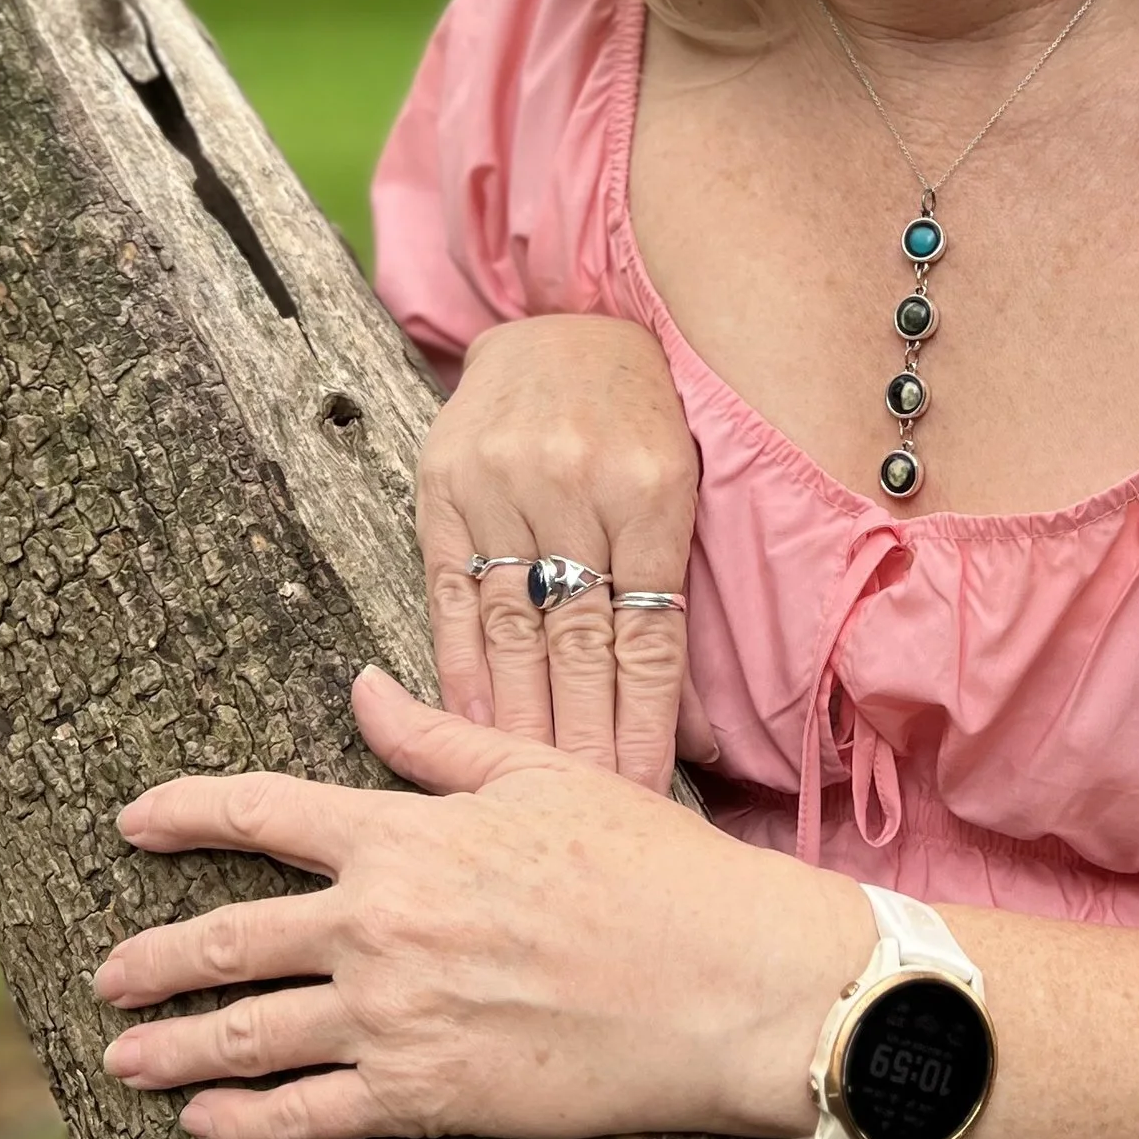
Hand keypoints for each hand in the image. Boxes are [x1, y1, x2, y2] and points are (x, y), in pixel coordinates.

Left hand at [92, 669, 860, 1138]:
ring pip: (246, 1037)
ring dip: (172, 1052)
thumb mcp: (542, 777)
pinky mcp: (425, 1095)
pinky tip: (207, 1128)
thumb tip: (358, 690)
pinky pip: (304, 1119)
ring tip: (123, 1062)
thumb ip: (435, 741)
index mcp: (406, 835)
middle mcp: (380, 924)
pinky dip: (243, 1126)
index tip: (131, 823)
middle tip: (106, 976)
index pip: (262, 814)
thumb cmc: (651, 867)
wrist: (726, 981)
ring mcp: (394, 1016)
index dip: (185, 814)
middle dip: (153, 959)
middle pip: (228, 940)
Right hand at [417, 314, 711, 789]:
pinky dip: (459, 670)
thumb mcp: (683, 484)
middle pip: (578, 645)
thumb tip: (697, 729)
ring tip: (532, 795)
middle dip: (585, 743)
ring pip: (511, 630)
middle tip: (590, 817)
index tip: (645, 794)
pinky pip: (450, 597)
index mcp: (651, 487)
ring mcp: (500, 485)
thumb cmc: (638, 415)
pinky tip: (466, 729)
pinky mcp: (442, 486)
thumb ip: (677, 596)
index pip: (647, 635)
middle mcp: (573, 485)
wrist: (561, 321)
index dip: (645, 724)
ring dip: (520, 724)